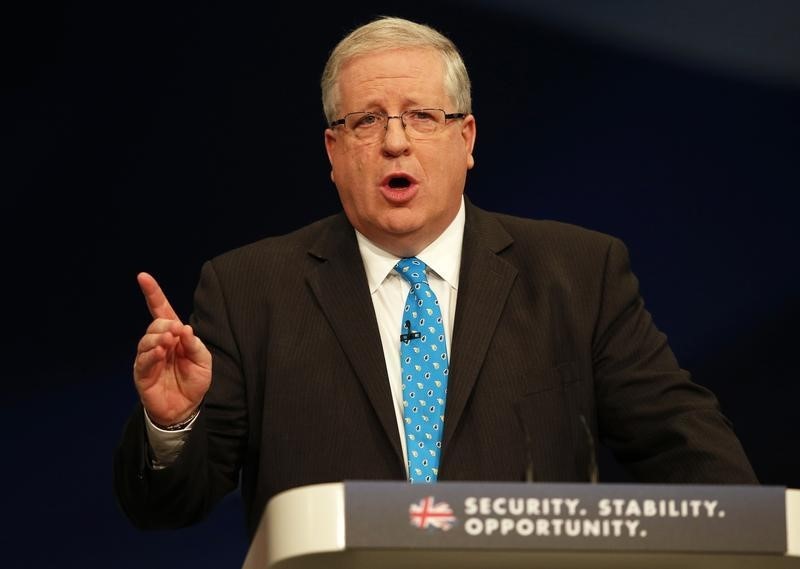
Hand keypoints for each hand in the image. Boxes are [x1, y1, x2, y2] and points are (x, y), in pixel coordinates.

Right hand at [133, 272, 211, 425]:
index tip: (143, 276)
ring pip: (146, 340)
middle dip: (165, 324)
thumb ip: (195, 344)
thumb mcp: (203, 360)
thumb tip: (183, 328)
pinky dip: (152, 353)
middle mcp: (158, 343)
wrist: (186, 408)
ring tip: (168, 341)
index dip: (153, 293)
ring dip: (158, 337)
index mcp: (174, 336)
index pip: (161, 310)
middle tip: (176, 332)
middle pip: (155, 324)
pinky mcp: (142, 373)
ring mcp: (148, 358)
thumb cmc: (194, 381)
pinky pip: (143, 359)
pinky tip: (161, 352)